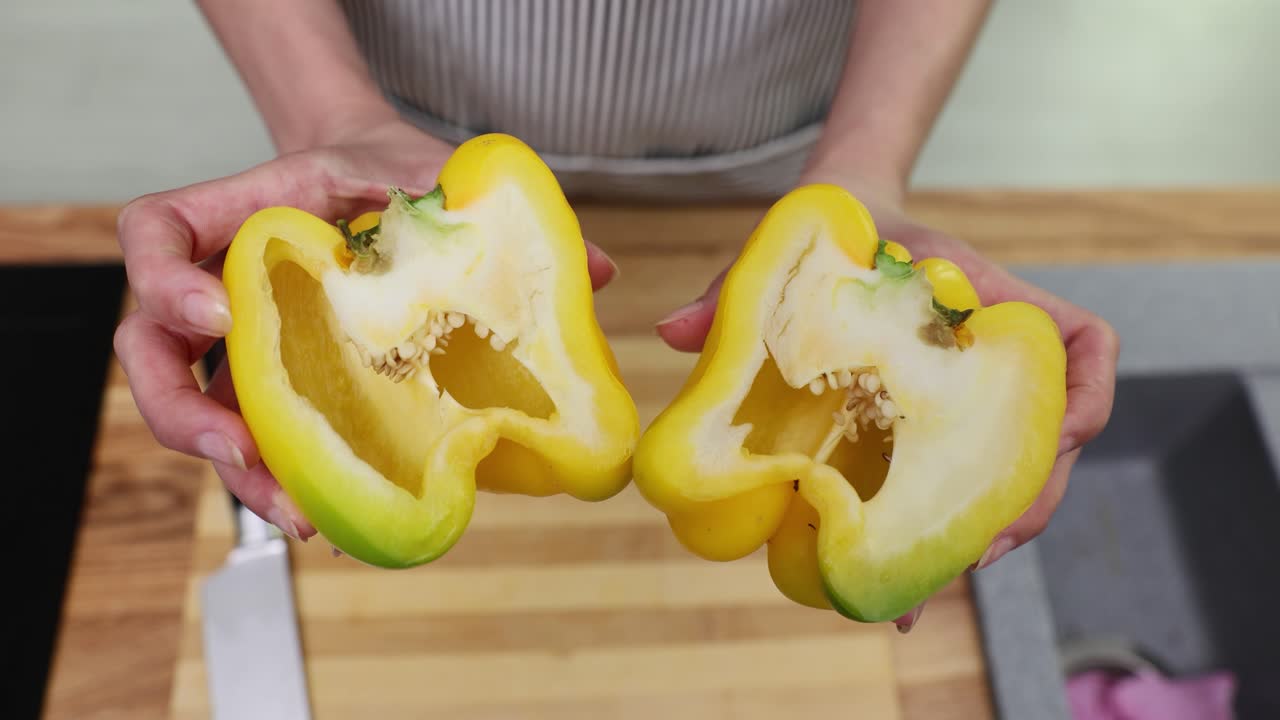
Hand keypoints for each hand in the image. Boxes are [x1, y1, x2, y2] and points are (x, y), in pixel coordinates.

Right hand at [113, 119, 619, 541]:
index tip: (218, 310)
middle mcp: (221, 284)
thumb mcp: (431, 173)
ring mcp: (240, 341)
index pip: (152, 236)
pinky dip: (278, 476)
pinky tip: (325, 510)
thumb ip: (488, 211)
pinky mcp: (275, 384)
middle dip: (184, 412)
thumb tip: (600, 271)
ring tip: (296, 510)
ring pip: (194, 413)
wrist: (381, 185)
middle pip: (149, 351)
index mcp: (240, 215)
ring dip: (234, 471)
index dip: (163, 278)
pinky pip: (254, 434)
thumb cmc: (391, 173)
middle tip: (243, 452)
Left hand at [656, 178, 1118, 631]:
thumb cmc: (841, 227)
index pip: (1086, 347)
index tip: (1056, 441)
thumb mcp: (793, 247)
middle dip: (1019, 507)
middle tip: (965, 557)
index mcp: (993, 302)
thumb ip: (739, 286)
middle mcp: (999, 359)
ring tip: (922, 587)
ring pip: (1010, 480)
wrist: (850, 222)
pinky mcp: (943, 428)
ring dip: (982, 537)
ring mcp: (977, 398)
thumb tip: (672, 329)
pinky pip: (964, 487)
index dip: (1084, 401)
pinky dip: (943, 536)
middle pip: (1051, 444)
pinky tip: (899, 585)